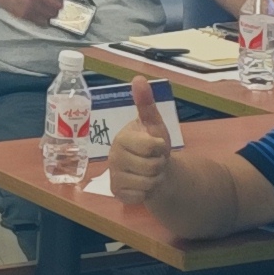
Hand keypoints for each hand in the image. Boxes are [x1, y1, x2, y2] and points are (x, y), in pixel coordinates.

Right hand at [103, 79, 173, 201]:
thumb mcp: (153, 124)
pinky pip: (140, 196)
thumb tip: (138, 78)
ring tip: (149, 172)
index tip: (155, 145)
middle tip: (153, 160)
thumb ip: (146, 103)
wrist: (150, 170)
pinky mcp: (117, 193)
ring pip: (148, 183)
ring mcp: (114, 176)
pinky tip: (142, 185)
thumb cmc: (151, 145)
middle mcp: (113, 157)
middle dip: (159, 165)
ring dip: (155, 179)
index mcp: (121, 138)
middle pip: (152, 167)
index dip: (160, 147)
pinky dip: (147, 192)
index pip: (152, 146)